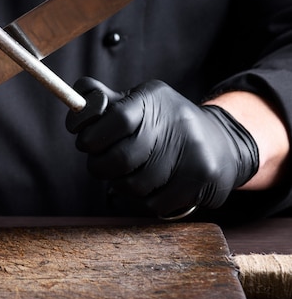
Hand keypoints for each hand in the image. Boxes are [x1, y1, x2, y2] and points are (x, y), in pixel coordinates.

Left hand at [67, 78, 259, 217]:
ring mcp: (193, 151)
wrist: (221, 141)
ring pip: (134, 186)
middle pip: (121, 158)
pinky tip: (150, 187)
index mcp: (153, 98)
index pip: (117, 117)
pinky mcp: (202, 179)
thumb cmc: (163, 122)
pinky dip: (144, 201)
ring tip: (127, 174)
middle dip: (100, 166)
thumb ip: (103, 101)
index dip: (93, 136)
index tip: (85, 143)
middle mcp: (177, 121)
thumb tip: (77, 95)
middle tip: (100, 165)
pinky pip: (154, 203)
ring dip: (121, 185)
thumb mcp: (136, 102)